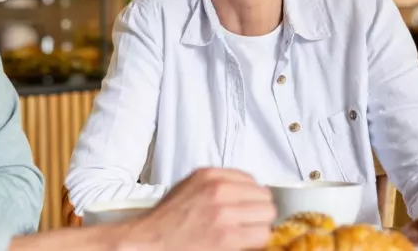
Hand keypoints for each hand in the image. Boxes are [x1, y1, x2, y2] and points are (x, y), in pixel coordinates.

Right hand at [119, 168, 276, 250]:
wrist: (150, 241)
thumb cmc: (166, 220)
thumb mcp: (189, 187)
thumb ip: (216, 184)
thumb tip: (244, 191)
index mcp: (209, 175)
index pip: (251, 180)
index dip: (251, 196)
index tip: (248, 205)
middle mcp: (218, 190)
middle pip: (264, 196)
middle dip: (258, 210)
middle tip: (248, 220)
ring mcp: (225, 213)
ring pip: (267, 215)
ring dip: (259, 225)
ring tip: (245, 232)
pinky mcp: (228, 237)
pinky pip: (261, 235)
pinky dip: (256, 240)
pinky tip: (242, 242)